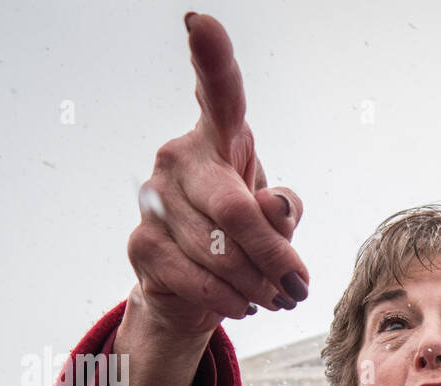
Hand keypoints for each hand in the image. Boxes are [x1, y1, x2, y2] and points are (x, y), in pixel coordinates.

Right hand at [127, 13, 308, 336]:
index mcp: (219, 136)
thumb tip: (275, 209)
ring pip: (219, 254)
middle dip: (274, 256)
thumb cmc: (243, 233)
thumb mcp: (276, 217)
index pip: (219, 93)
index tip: (202, 24)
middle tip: (298, 285)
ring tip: (276, 298)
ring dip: (258, 286)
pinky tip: (243, 303)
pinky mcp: (142, 244)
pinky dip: (230, 300)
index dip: (211, 58)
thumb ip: (283, 210)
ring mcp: (153, 200)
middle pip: (235, 210)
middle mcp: (178, 158)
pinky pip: (197, 280)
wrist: (199, 284)